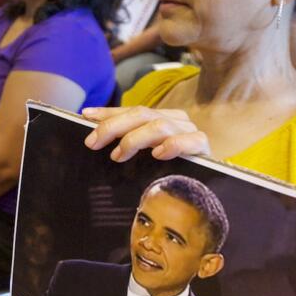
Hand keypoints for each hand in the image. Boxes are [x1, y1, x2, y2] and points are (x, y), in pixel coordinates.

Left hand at [81, 106, 209, 161]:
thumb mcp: (146, 157)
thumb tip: (95, 139)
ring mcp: (190, 132)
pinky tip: (159, 154)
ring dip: (135, 139)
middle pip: (142, 114)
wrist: (210, 184)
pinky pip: (190, 140)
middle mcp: (176, 120)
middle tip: (93, 142)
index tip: (85, 115)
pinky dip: (173, 145)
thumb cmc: (172, 171)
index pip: (131, 110)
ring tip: (119, 155)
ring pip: (159, 125)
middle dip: (114, 126)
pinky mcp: (203, 147)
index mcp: (161, 118)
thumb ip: (128, 146)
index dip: (108, 112)